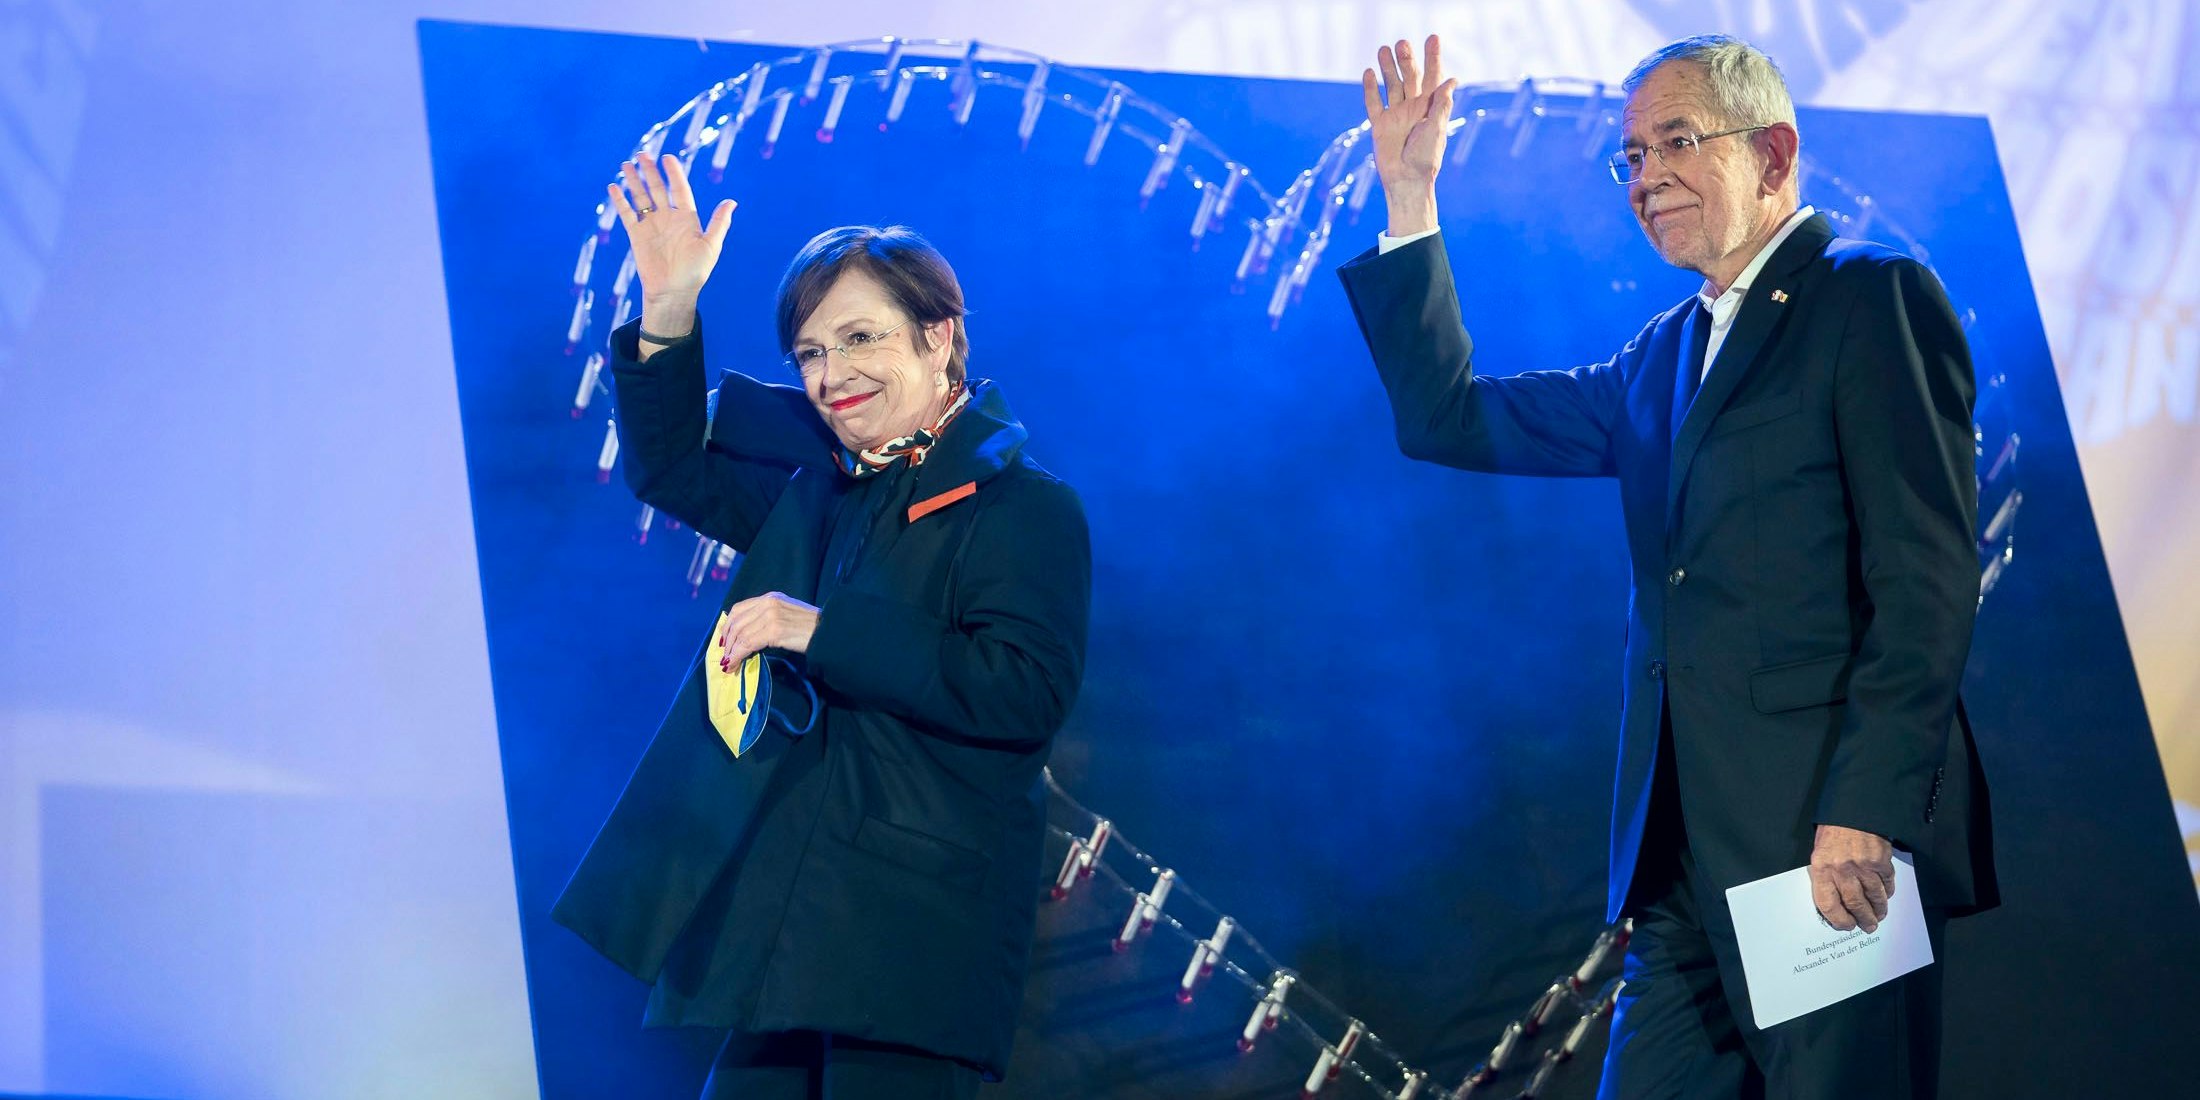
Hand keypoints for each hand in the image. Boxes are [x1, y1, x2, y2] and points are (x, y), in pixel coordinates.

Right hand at [608, 154, 735, 333]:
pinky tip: (614, 187)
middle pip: (657, 188)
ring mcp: (651, 225)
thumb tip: (732, 201)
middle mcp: (668, 218)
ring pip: (641, 197)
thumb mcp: (711, 245)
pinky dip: (621, 201)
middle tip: (642, 154)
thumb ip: (719, 223)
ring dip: (634, 181)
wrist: (674, 291)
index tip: (668, 157)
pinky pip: (627, 214)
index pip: (679, 189)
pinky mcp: (637, 235)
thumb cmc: (696, 271)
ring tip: (626, 164)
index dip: (674, 173)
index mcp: (687, 218)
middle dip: (650, 171)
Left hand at [716, 592, 820, 669]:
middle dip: (727, 641)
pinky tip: (735, 663)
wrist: (829, 632)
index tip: (724, 640)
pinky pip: (747, 644)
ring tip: (729, 663)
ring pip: (740, 634)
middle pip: (736, 621)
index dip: (728, 626)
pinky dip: (737, 655)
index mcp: (771, 598)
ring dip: (731, 651)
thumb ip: (768, 618)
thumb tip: (748, 636)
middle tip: (725, 656)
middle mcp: (769, 603)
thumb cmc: (813, 628)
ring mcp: (771, 615)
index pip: (739, 608)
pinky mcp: (774, 630)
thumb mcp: (788, 614)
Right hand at [1361, 35, 1456, 236]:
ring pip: (1391, 85)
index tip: (1432, 38)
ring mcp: (1395, 115)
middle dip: (1407, 59)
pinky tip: (1368, 73)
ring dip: (1388, 67)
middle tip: (1402, 43)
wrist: (1406, 182)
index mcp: (1430, 107)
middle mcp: (1413, 108)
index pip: (1433, 76)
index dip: (1433, 57)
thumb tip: (1451, 79)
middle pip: (1410, 77)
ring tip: (1383, 49)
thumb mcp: (1437, 130)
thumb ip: (1442, 104)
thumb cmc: (1426, 159)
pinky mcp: (1379, 125)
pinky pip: (1373, 103)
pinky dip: (1370, 88)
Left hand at [1808, 824, 1896, 932]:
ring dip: (1878, 910)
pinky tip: (1886, 896)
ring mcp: (1863, 865)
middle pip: (1854, 903)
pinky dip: (1887, 892)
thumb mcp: (1819, 852)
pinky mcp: (1881, 860)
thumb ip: (1826, 876)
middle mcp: (1842, 868)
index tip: (1846, 926)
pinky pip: (1886, 883)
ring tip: (1879, 916)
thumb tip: (1835, 903)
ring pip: (1873, 896)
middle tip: (1868, 926)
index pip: (1828, 904)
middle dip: (1862, 919)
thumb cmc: (1832, 832)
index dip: (1838, 919)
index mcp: (1821, 867)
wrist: (1852, 809)